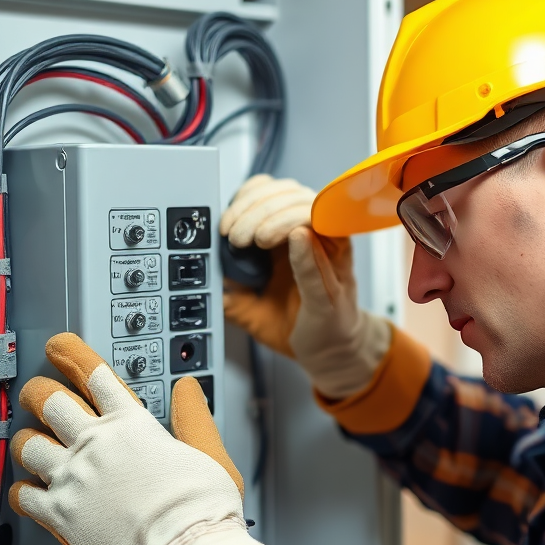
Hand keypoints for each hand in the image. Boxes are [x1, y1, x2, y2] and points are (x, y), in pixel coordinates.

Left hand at [9, 334, 274, 544]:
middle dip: (37, 392)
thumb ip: (194, 418)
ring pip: (27, 444)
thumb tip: (188, 389)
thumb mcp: (210, 454)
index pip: (95, 375)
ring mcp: (73, 478)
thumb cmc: (202, 511)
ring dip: (26, 442)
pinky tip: (29, 492)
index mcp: (133, 425)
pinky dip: (21, 492)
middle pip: (49, 401)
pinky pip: (21, 495)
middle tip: (35, 394)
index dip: (72, 355)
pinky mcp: (58, 516)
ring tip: (30, 444)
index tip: (60, 347)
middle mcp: (96, 444)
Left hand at [220, 175, 391, 397]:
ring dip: (278, 218)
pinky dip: (309, 242)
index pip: (272, 191)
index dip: (247, 197)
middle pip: (289, 193)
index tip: (228, 224)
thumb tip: (206, 270)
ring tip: (259, 240)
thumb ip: (229, 287)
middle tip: (237, 236)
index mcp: (290, 234)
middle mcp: (313, 235)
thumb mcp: (250, 306)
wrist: (329, 353)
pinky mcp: (338, 277)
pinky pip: (328, 251)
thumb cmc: (299, 322)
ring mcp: (329, 253)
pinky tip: (295, 239)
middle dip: (255, 208)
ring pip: (309, 210)